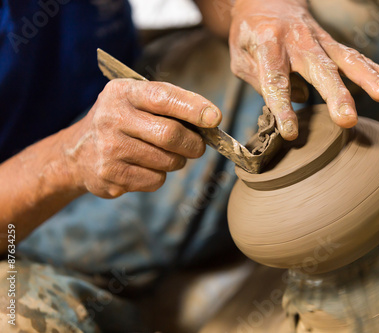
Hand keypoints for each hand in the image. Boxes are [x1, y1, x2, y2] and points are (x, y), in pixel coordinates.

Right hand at [64, 79, 220, 197]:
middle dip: (193, 144)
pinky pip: (155, 180)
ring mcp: (109, 148)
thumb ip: (170, 104)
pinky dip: (159, 176)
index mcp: (122, 92)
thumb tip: (211, 120)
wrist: (77, 153)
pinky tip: (144, 167)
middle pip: (170, 135)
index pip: (163, 98)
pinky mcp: (110, 176)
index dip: (193, 108)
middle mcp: (112, 118)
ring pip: (167, 161)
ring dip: (176, 161)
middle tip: (198, 147)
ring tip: (163, 154)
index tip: (215, 118)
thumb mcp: (136, 101)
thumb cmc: (121, 122)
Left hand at [229, 0, 378, 139]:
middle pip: (320, 68)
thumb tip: (297, 101)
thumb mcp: (241, 58)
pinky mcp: (333, 43)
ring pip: (347, 59)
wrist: (265, 1)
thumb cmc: (250, 36)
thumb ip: (262, 81)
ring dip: (369, 79)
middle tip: (347, 119)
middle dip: (336, 95)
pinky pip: (357, 57)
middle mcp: (298, 40)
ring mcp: (319, 40)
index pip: (276, 80)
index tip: (291, 132)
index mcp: (268, 44)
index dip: (283, 107)